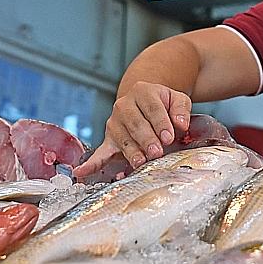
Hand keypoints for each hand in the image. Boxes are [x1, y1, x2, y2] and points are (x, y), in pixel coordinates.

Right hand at [73, 83, 191, 179]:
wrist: (144, 102)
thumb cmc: (163, 104)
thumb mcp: (177, 100)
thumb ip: (181, 109)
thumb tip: (181, 124)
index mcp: (143, 92)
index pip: (152, 108)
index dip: (161, 123)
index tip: (169, 137)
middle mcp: (124, 105)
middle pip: (136, 123)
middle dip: (146, 139)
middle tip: (157, 152)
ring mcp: (114, 123)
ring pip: (122, 138)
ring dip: (131, 151)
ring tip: (141, 161)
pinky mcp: (109, 139)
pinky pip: (100, 152)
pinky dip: (92, 163)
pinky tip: (82, 171)